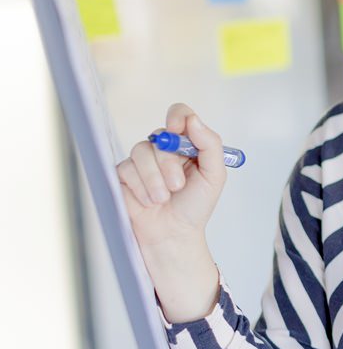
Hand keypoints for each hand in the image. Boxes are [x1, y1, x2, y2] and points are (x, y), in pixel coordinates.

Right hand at [116, 103, 225, 322]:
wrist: (173, 234)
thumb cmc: (194, 206)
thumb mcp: (214, 175)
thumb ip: (210, 145)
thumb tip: (193, 120)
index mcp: (186, 144)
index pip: (179, 114)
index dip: (178, 118)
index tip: (178, 131)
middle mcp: (162, 148)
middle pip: (159, 135)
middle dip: (169, 163)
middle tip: (177, 186)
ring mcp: (141, 160)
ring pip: (141, 151)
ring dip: (155, 179)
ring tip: (163, 198)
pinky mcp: (122, 174)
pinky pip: (126, 168)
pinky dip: (141, 187)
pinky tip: (149, 201)